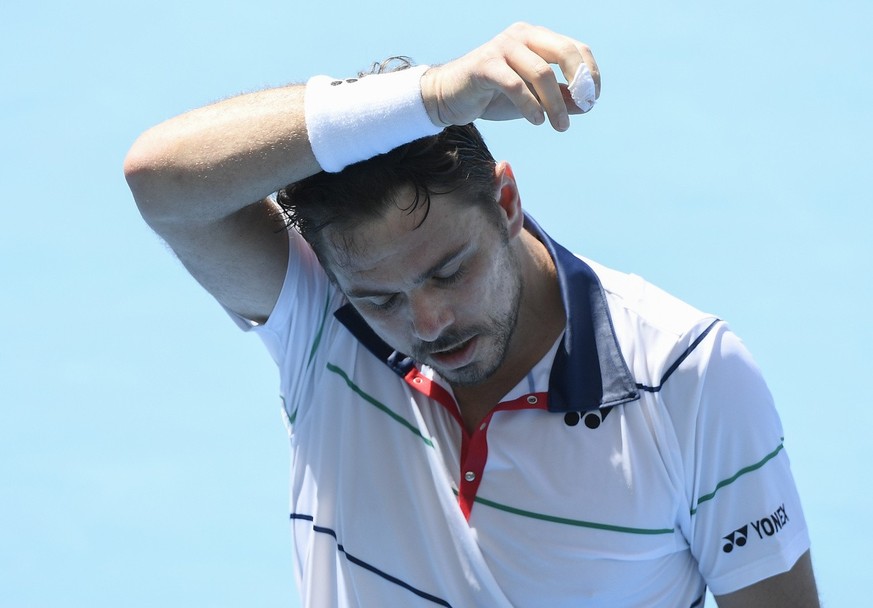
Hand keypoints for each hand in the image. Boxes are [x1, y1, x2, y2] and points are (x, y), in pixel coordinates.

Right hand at [421, 22, 600, 131]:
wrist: (449, 97)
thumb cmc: (493, 96)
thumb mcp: (534, 99)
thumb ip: (559, 98)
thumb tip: (587, 105)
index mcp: (537, 38)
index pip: (575, 48)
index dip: (589, 73)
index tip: (592, 100)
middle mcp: (522, 36)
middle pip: (564, 52)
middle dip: (578, 83)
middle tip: (584, 108)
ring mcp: (502, 48)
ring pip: (541, 72)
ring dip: (556, 104)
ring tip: (560, 125)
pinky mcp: (484, 66)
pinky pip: (515, 85)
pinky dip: (530, 105)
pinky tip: (537, 121)